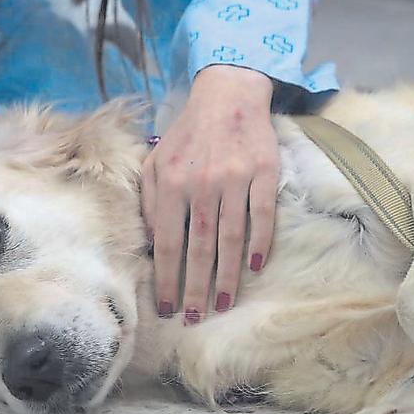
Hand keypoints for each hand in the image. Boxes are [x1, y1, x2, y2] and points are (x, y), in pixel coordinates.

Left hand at [142, 65, 277, 323]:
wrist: (227, 96)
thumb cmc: (188, 134)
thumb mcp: (156, 161)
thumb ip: (150, 201)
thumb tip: (153, 246)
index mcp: (170, 182)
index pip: (168, 242)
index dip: (167, 278)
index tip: (168, 307)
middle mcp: (201, 183)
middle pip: (199, 248)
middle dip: (195, 288)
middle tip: (194, 317)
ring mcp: (234, 178)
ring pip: (230, 239)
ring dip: (226, 276)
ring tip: (221, 303)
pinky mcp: (263, 173)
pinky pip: (262, 217)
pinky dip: (259, 244)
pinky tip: (253, 268)